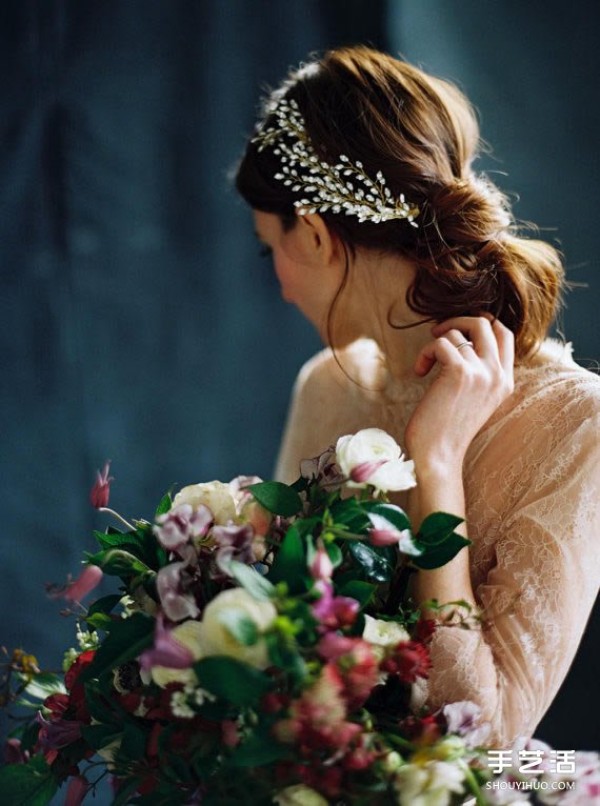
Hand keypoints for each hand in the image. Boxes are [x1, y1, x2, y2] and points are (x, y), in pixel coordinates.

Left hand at [404, 315, 514, 472]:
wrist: (438, 455)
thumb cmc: (447, 429)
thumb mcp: (474, 399)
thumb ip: (478, 373)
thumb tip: (462, 340)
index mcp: (506, 382)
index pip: (505, 334)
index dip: (482, 322)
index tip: (459, 328)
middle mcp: (498, 375)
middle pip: (486, 323)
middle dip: (458, 320)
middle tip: (438, 333)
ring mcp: (482, 373)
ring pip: (458, 333)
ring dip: (435, 343)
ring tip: (426, 364)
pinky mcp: (460, 372)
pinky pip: (440, 343)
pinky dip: (425, 353)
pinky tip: (419, 372)